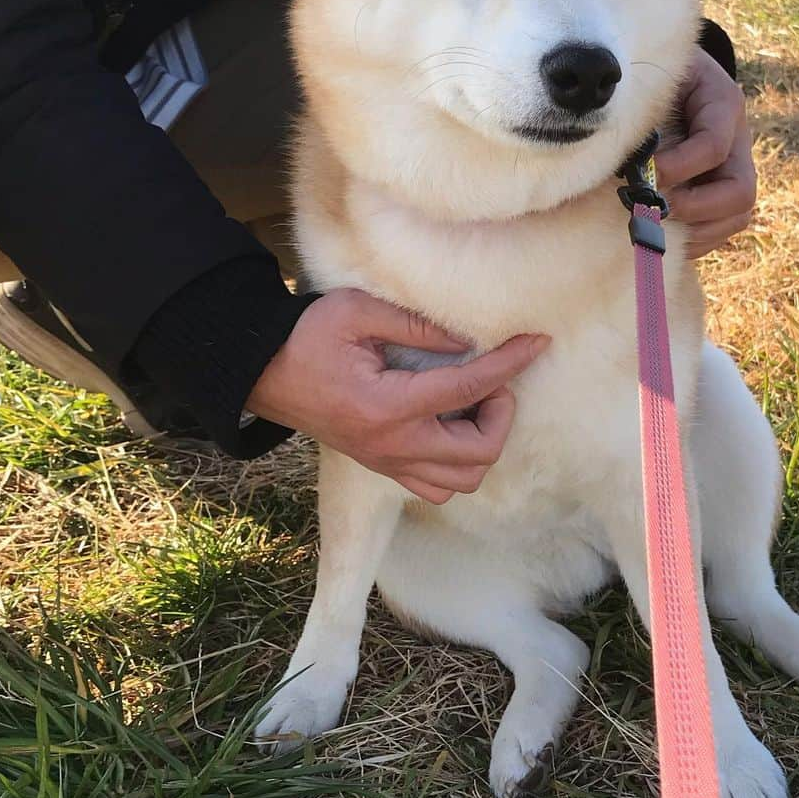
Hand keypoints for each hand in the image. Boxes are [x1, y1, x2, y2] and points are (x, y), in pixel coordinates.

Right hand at [247, 289, 549, 503]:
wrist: (262, 372)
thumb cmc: (307, 336)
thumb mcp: (357, 312)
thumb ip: (417, 324)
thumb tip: (468, 341)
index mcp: (388, 406)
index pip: (468, 389)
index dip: (510, 364)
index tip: (536, 343)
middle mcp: (393, 445)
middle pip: (478, 454)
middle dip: (501, 414)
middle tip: (493, 381)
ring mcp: (387, 462)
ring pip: (462, 480)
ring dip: (482, 444)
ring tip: (474, 405)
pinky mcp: (382, 466)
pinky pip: (437, 486)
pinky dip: (458, 463)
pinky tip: (450, 424)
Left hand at [655, 49, 755, 259]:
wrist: (670, 75)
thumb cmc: (658, 75)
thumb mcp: (655, 78)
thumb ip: (646, 109)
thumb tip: (621, 160)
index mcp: (723, 104)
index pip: (713, 146)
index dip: (678, 166)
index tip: (643, 173)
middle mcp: (739, 143)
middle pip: (740, 192)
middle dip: (695, 208)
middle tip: (654, 208)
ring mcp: (735, 171)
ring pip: (736, 217)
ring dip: (694, 231)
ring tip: (654, 227)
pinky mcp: (723, 195)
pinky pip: (720, 230)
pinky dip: (692, 241)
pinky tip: (659, 236)